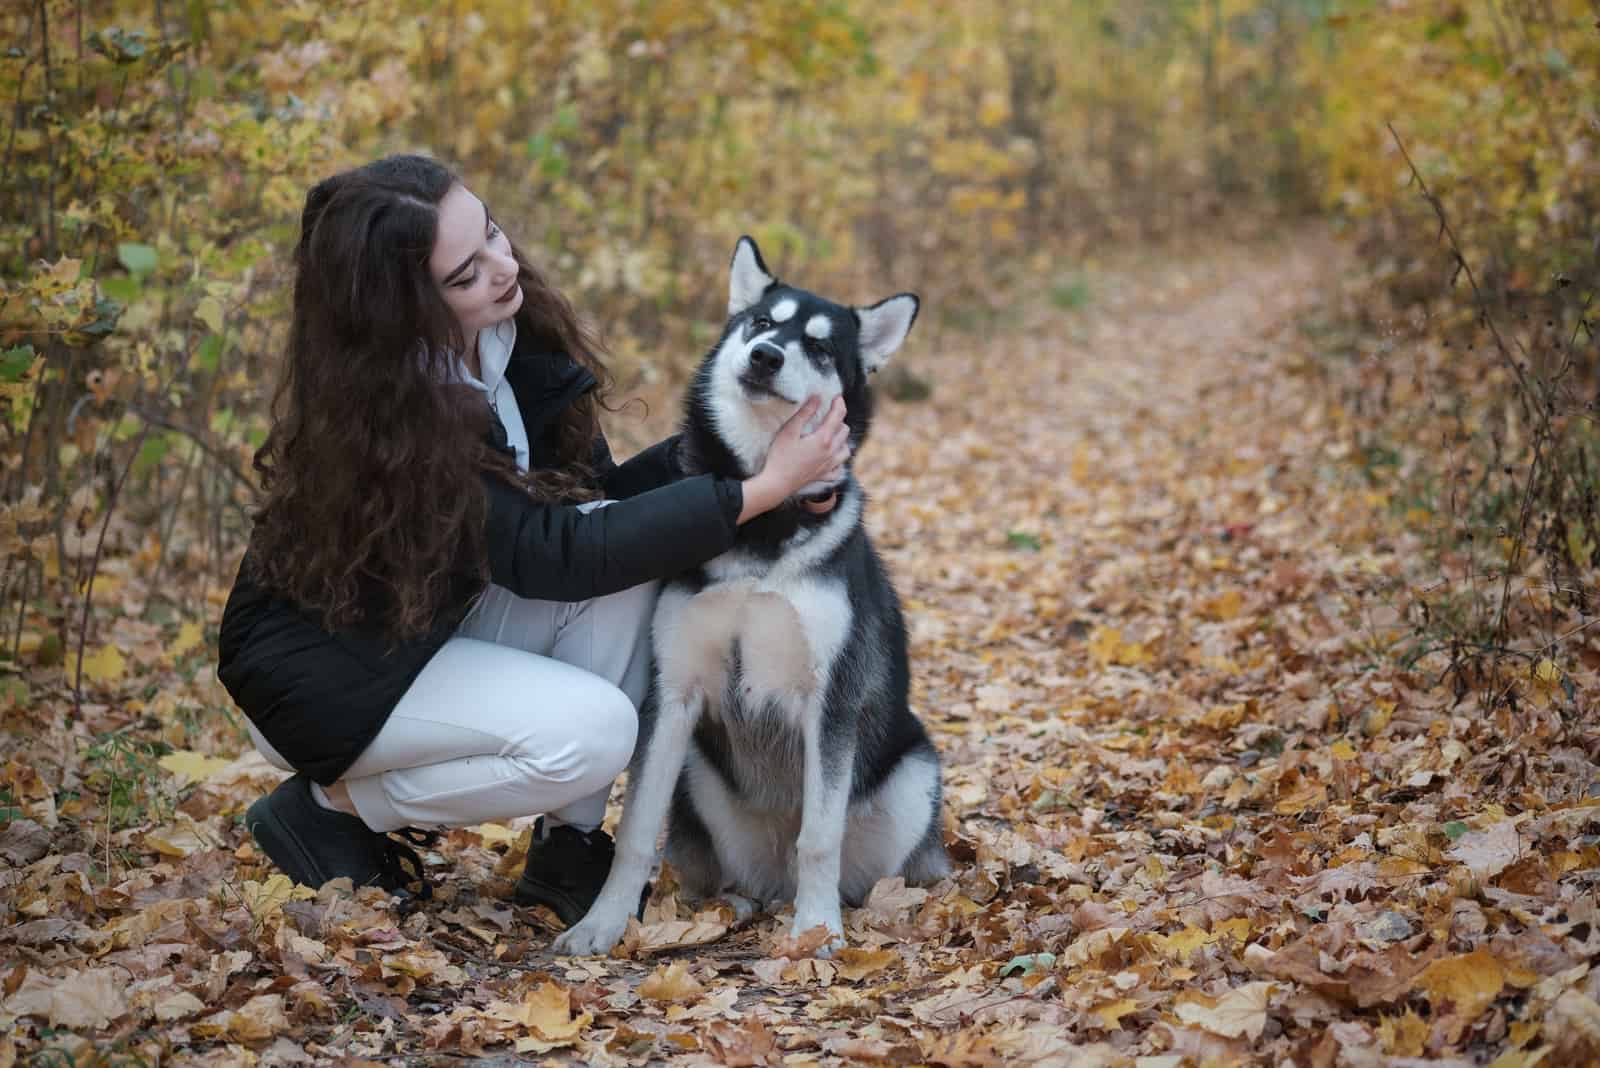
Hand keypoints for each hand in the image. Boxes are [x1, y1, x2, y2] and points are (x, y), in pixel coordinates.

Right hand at [738, 396, 848, 522]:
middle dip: (839, 420)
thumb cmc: (780, 456)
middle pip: (845, 431)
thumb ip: (805, 413)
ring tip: (832, 434)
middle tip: (829, 415)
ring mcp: (829, 466)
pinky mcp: (824, 476)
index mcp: (823, 439)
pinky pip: (839, 469)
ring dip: (842, 439)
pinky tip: (832, 458)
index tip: (837, 397)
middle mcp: (831, 452)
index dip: (839, 404)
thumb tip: (817, 398)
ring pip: (846, 449)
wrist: (777, 483)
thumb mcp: (789, 430)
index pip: (838, 416)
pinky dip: (839, 461)